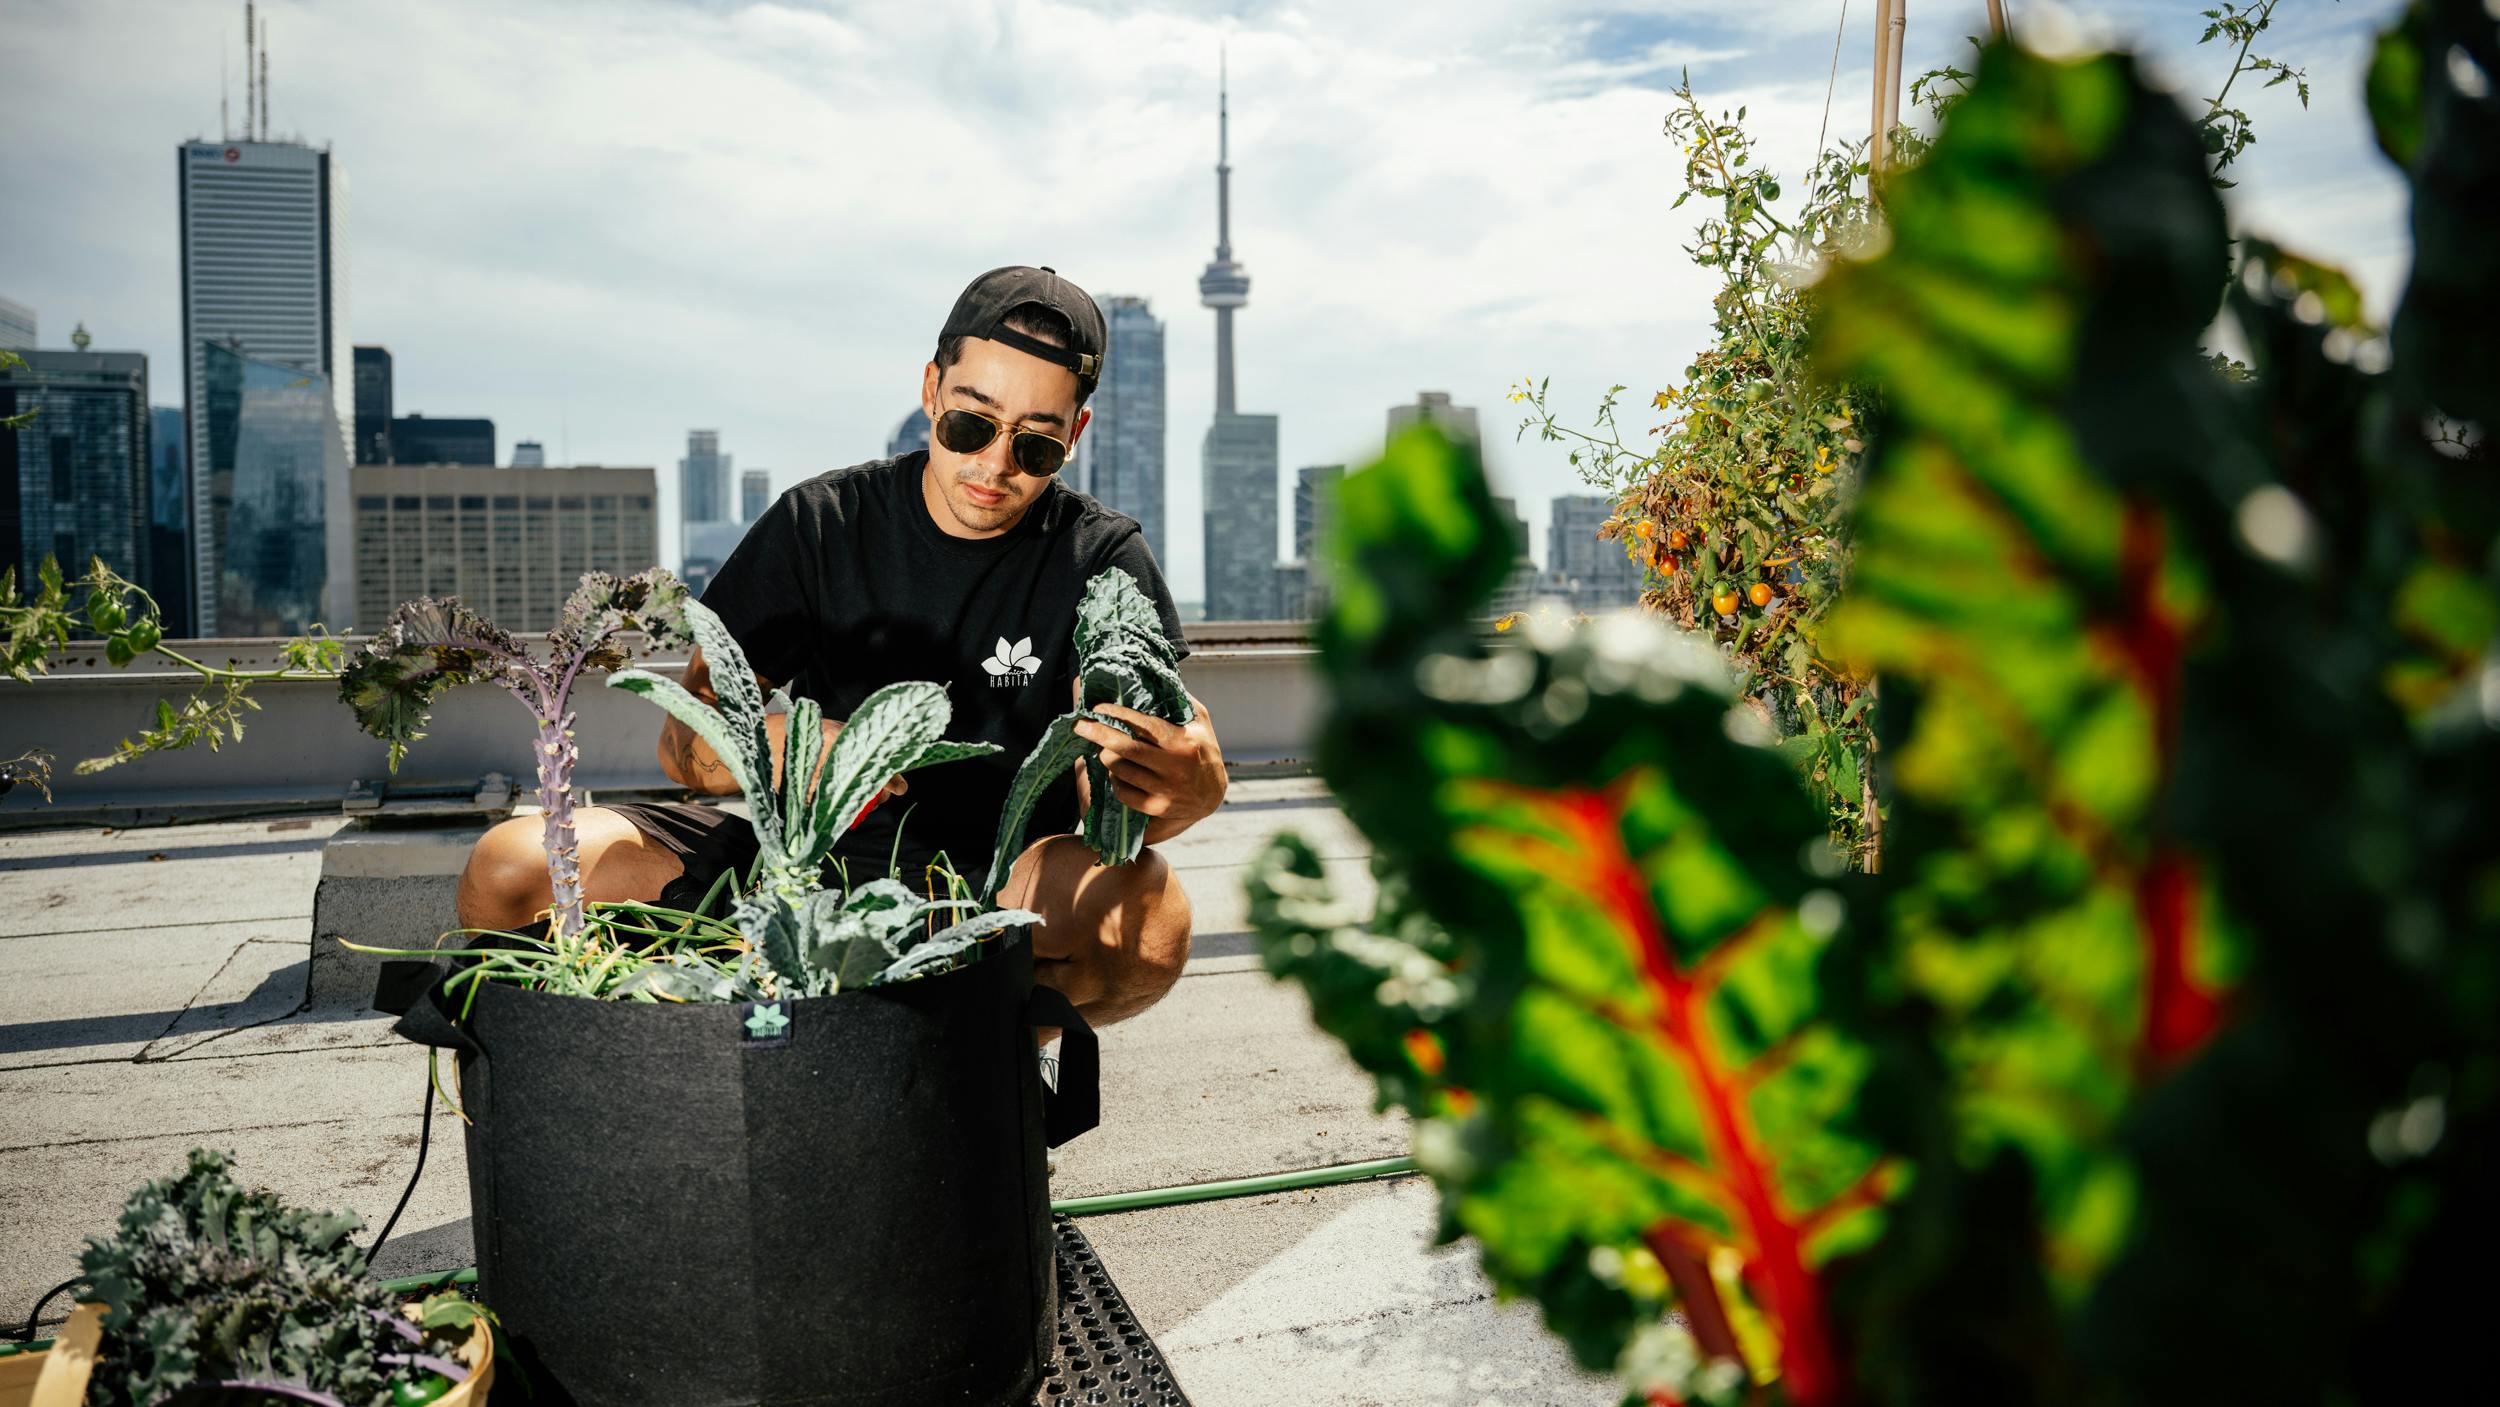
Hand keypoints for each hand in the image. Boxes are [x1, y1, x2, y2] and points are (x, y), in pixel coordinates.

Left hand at [1072, 694, 1225, 843]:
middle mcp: (1174, 767)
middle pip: (1124, 748)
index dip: (1117, 714)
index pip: (1143, 725)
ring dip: (1106, 756)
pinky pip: (1122, 791)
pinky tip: (1117, 770)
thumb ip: (1180, 700)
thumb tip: (1155, 677)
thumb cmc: (1203, 750)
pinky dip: (1115, 779)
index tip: (1098, 708)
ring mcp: (1164, 790)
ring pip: (1119, 769)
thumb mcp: (1200, 721)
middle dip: (1097, 733)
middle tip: (1080, 725)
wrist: (1213, 795)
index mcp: (1183, 743)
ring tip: (1105, 747)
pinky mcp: (1156, 807)